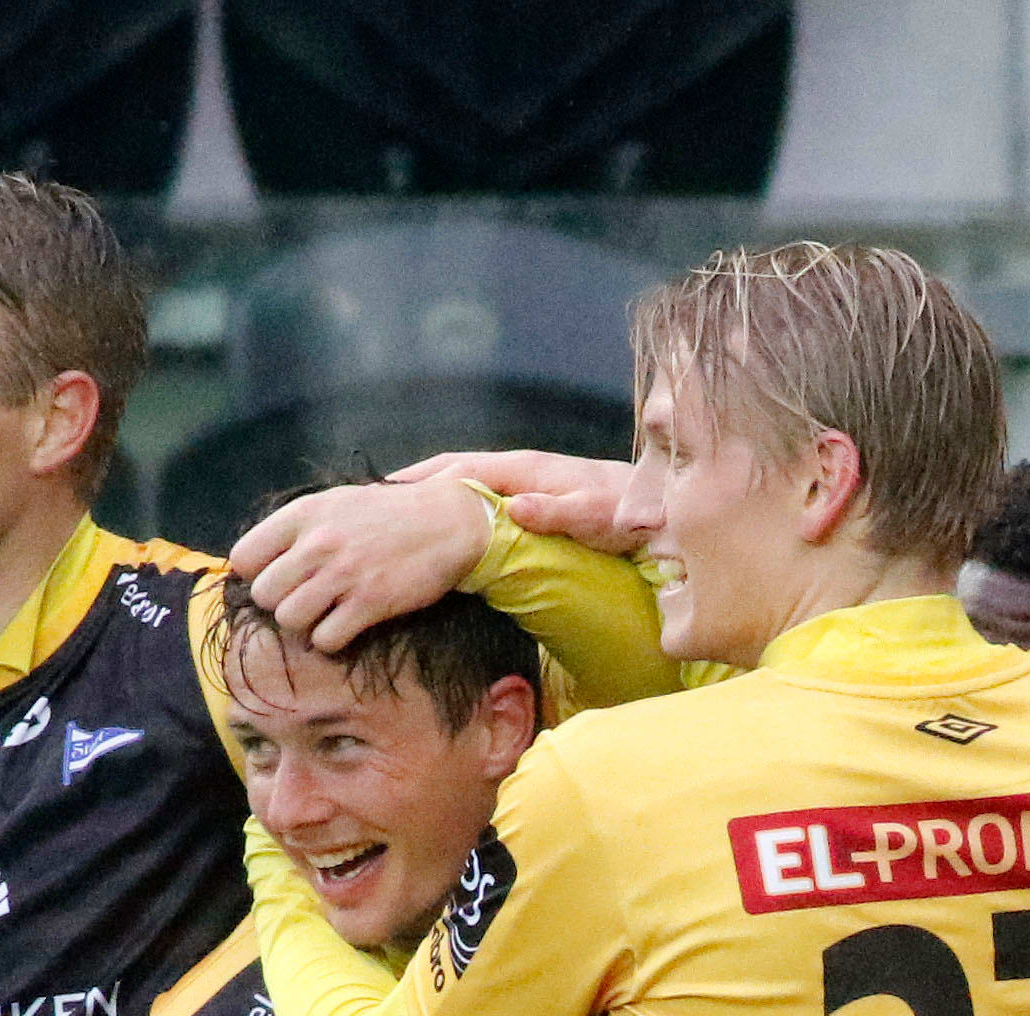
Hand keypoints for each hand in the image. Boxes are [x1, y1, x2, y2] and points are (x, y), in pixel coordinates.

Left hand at [231, 478, 494, 652]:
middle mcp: (318, 542)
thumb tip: (257, 562)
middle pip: (263, 595)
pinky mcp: (370, 602)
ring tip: (324, 614)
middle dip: (280, 603)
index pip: (244, 557)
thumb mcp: (336, 502)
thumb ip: (297, 527)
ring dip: (303, 624)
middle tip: (304, 600)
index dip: (255, 575)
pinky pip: (325, 639)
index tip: (276, 578)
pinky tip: (345, 626)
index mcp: (304, 513)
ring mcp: (344, 574)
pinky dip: (330, 640)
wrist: (447, 521)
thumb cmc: (388, 514)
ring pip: (289, 619)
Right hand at [388, 449, 638, 554]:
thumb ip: (560, 512)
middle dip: (413, 488)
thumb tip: (515, 508)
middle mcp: (518, 473)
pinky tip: (439, 534)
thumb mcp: (597, 515)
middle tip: (370, 507)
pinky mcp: (531, 504)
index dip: (421, 480)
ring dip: (430, 501)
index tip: (383, 492)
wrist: (659, 514)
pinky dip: (455, 514)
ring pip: (464, 490)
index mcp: (525, 470)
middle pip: (452, 475)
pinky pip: (480, 506)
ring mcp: (523, 487)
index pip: (460, 468)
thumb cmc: (630, 514)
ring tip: (392, 520)